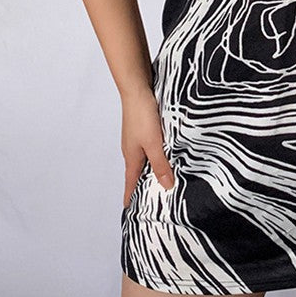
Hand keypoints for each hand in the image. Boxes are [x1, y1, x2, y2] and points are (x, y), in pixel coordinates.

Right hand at [120, 86, 174, 208]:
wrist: (137, 87)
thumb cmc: (142, 115)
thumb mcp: (154, 143)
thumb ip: (160, 164)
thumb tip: (166, 186)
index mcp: (132, 156)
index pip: (130, 182)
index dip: (131, 196)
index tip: (129, 209)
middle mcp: (132, 148)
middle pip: (137, 171)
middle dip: (142, 184)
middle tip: (149, 197)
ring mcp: (137, 137)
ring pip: (144, 157)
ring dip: (151, 168)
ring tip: (161, 177)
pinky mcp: (144, 126)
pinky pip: (150, 145)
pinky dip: (156, 153)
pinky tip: (165, 151)